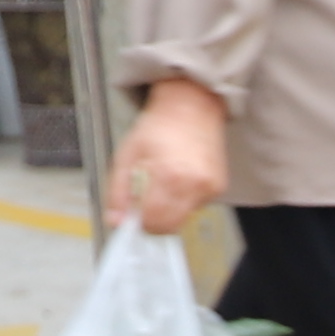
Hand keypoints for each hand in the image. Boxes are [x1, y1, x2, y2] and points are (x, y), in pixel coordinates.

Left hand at [107, 75, 230, 238]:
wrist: (191, 109)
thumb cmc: (159, 127)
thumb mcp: (126, 156)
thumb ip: (118, 193)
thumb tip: (116, 221)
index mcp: (169, 176)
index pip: (153, 222)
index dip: (139, 222)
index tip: (132, 215)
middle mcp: (194, 184)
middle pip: (170, 226)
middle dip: (154, 219)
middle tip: (144, 200)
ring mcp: (209, 187)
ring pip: (183, 217)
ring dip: (169, 208)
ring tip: (164, 180)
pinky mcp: (218, 187)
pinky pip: (195, 206)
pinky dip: (183, 199)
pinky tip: (179, 178)